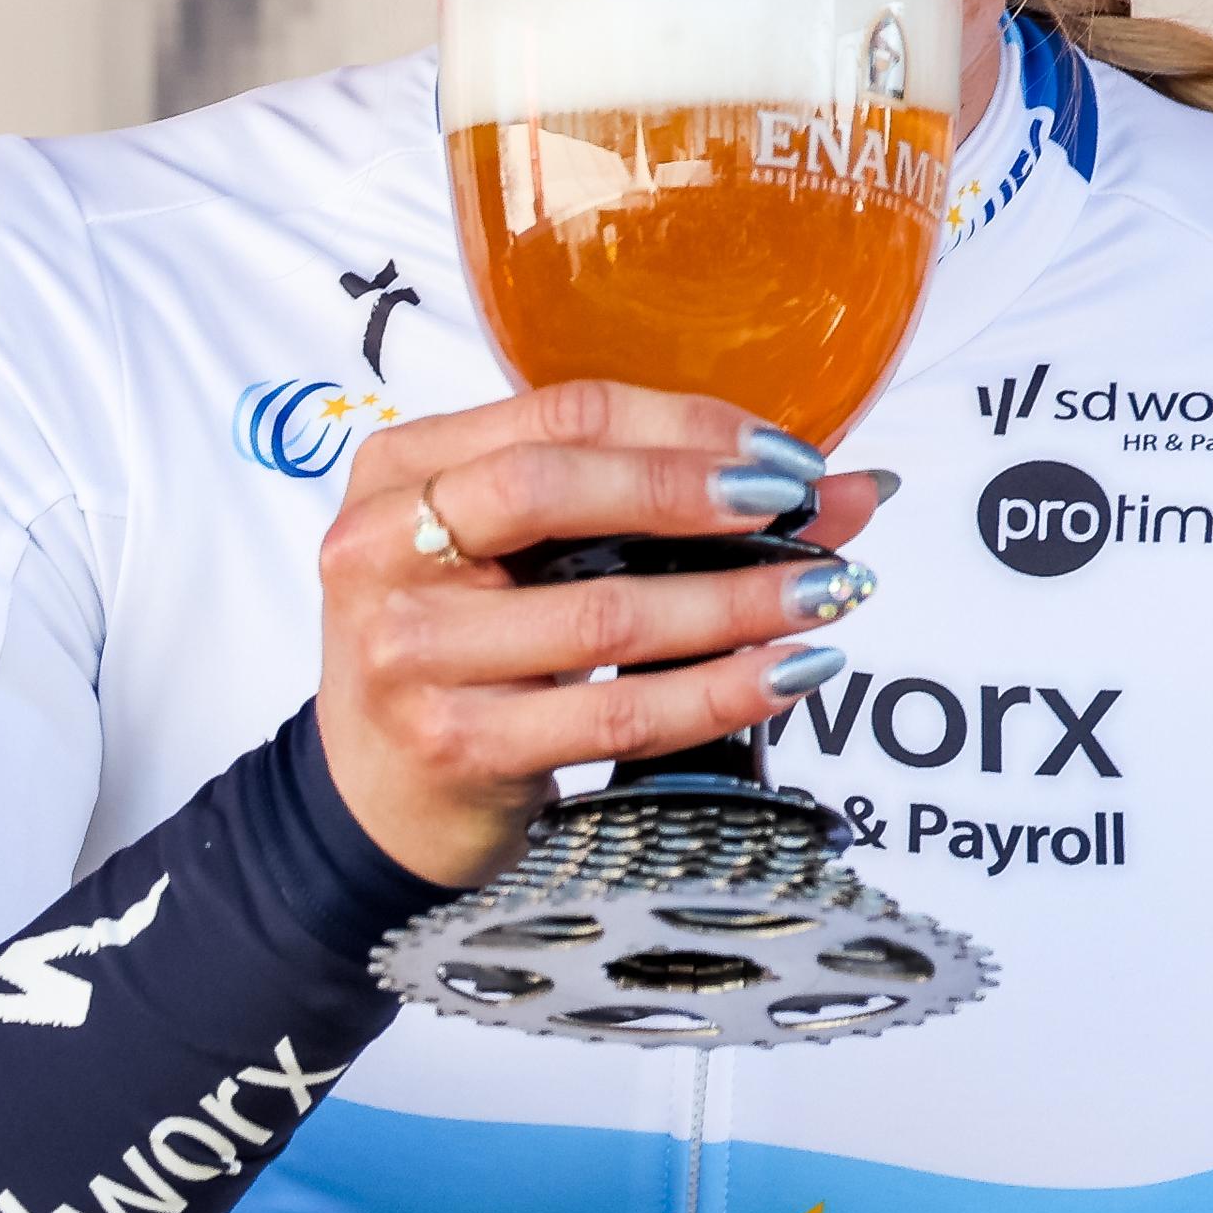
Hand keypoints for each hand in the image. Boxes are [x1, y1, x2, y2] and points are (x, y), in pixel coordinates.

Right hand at [316, 381, 882, 887]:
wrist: (377, 796)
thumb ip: (642, 502)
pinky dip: (719, 692)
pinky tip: (787, 674)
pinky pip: (617, 714)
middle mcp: (385, 547)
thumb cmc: (465, 646)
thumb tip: (835, 486)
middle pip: (553, 489)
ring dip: (737, 600)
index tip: (783, 455)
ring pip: (603, 613)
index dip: (684, 427)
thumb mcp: (518, 552)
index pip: (560, 415)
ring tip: (829, 591)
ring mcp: (410, 653)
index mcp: (400, 469)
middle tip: (801, 508)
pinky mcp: (456, 746)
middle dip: (694, 493)